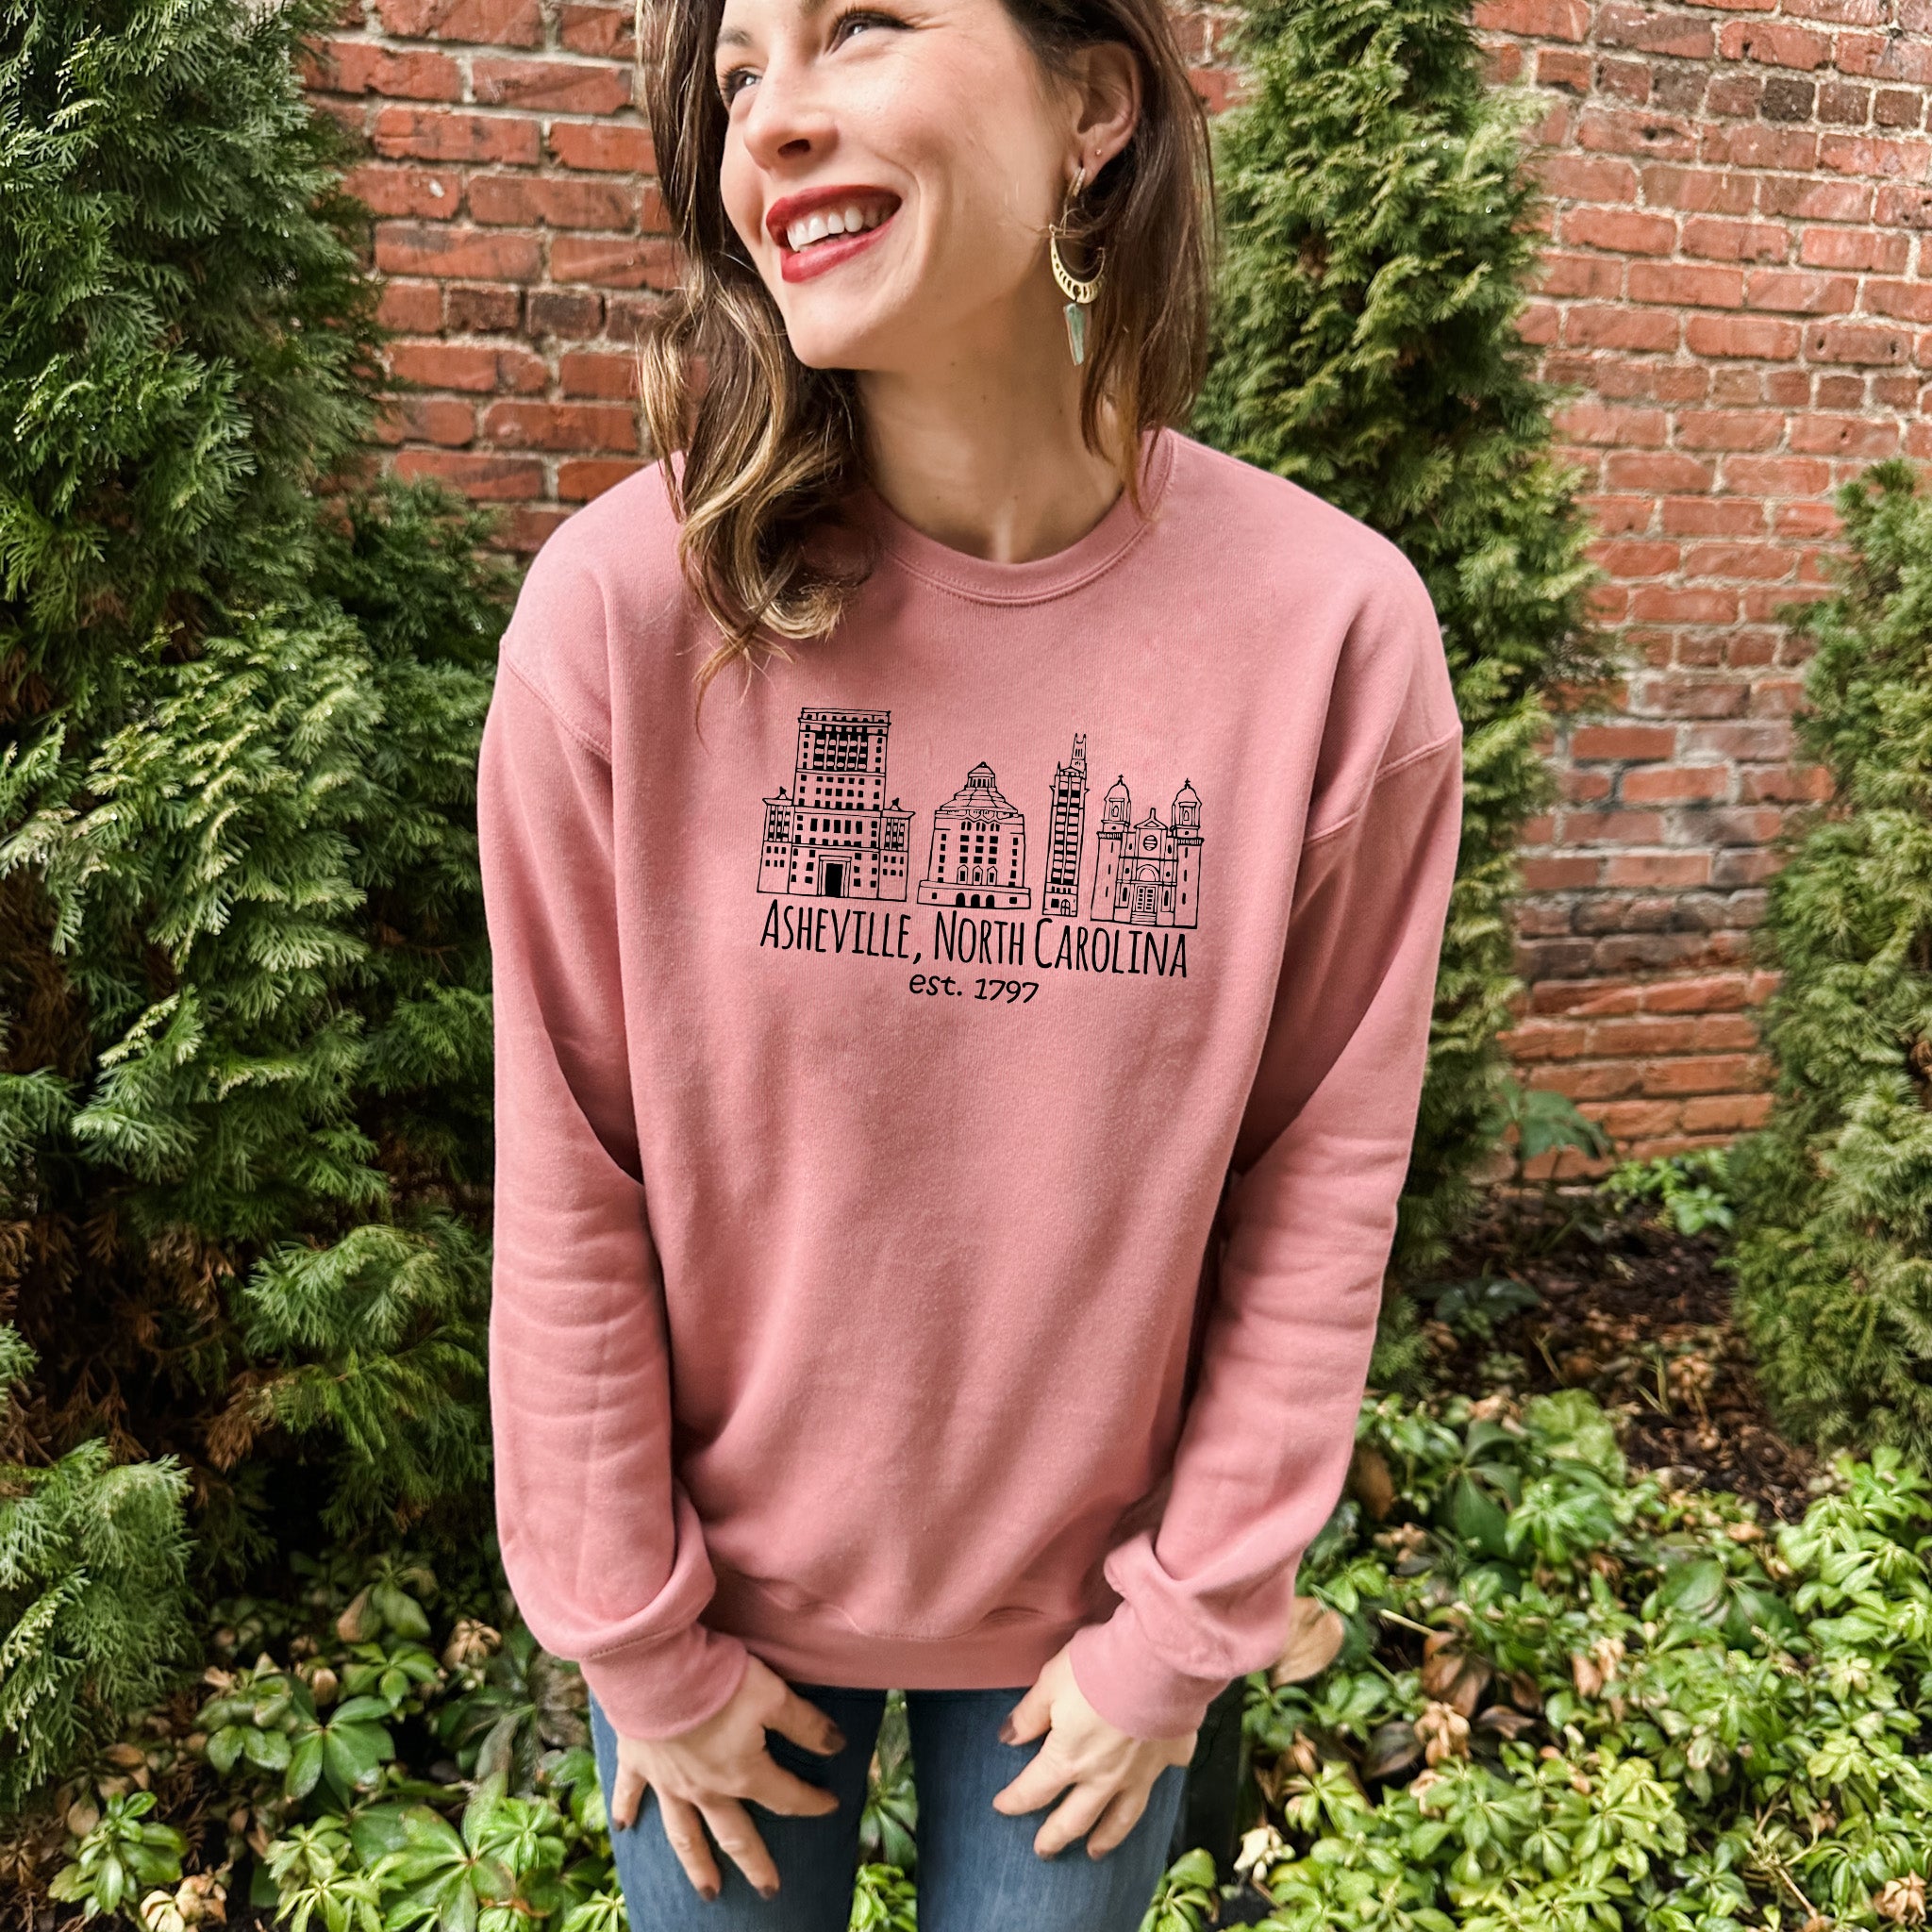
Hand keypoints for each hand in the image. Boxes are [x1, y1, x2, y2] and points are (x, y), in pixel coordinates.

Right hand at [606, 1653, 844, 1899]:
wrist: (655, 1669)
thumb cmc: (718, 1680)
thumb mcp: (773, 1694)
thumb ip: (806, 1724)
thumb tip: (837, 1746)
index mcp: (742, 1774)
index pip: (786, 1797)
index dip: (812, 1802)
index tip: (831, 1806)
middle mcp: (705, 1789)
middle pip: (735, 1835)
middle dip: (755, 1864)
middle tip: (768, 1891)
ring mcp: (668, 1781)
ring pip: (684, 1833)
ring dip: (697, 1864)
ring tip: (708, 1891)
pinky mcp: (637, 1761)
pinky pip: (630, 1793)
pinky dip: (626, 1809)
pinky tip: (623, 1828)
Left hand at [990, 1642, 1196, 1859]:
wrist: (1159, 1663)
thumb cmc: (1098, 1667)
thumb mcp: (1051, 1681)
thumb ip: (1029, 1714)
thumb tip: (1007, 1738)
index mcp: (1069, 1759)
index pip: (1034, 1790)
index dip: (1014, 1800)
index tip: (1002, 1807)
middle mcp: (1104, 1777)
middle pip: (1075, 1818)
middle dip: (1055, 1836)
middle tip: (1043, 1851)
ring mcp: (1141, 1772)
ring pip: (1121, 1817)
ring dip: (1106, 1837)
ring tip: (1095, 1852)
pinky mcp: (1172, 1755)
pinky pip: (1164, 1776)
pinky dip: (1156, 1783)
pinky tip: (1153, 1786)